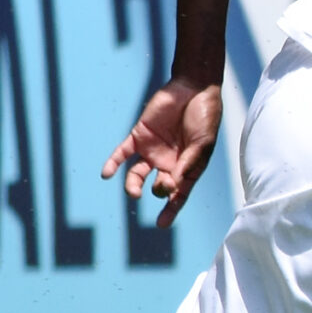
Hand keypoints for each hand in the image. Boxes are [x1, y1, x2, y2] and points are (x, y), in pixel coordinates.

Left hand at [101, 78, 221, 228]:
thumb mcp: (201, 144)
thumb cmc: (204, 116)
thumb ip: (187, 164)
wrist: (193, 88)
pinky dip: (113, 163)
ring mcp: (152, 150)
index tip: (161, 224)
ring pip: (137, 175)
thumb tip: (173, 186)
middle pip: (157, 187)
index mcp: (187, 168)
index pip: (178, 194)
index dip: (171, 210)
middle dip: (160, 190)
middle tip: (162, 185)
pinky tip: (106, 174)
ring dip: (133, 185)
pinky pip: (122, 153)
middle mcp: (168, 163)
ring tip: (134, 192)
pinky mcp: (139, 136)